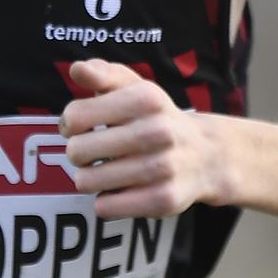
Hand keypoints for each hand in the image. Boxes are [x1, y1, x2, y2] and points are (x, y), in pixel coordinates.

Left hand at [60, 59, 226, 219]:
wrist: (207, 155)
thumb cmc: (157, 118)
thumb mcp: (135, 88)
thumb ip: (103, 74)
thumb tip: (77, 69)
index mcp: (145, 98)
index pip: (75, 116)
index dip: (70, 124)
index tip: (81, 127)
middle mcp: (157, 131)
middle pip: (76, 152)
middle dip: (79, 153)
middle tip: (95, 152)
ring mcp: (162, 167)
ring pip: (87, 182)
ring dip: (90, 178)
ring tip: (107, 171)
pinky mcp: (163, 200)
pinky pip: (105, 208)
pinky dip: (106, 201)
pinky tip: (121, 190)